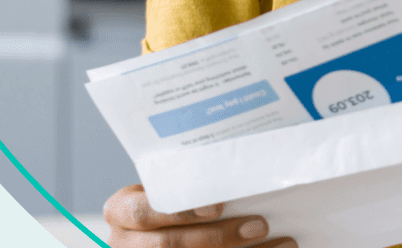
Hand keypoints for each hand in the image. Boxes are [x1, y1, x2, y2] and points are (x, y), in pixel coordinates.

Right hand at [103, 184, 295, 247]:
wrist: (149, 231)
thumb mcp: (161, 184)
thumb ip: (184, 179)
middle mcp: (126, 243)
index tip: (218, 207)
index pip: (144, 213)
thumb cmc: (163, 197)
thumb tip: (239, 161)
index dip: (182, 212)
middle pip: (172, 245)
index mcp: (120, 210)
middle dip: (219, 237)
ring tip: (280, 244)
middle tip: (260, 225)